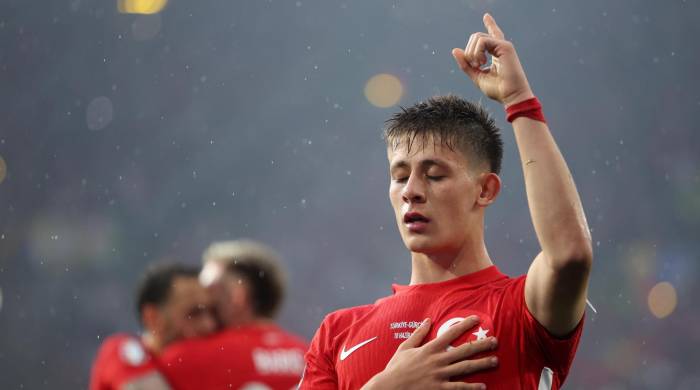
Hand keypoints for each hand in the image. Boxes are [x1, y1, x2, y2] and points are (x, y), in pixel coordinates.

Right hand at [361, 316, 497, 389]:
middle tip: (495, 341)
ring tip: (495, 361)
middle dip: (481, 345)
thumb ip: (418, 334)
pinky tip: (483, 386)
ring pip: (465, 368)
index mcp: (430, 348)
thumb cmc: (396, 368)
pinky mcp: (439, 389)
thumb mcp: (405, 348)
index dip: (465, 325)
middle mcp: (438, 360)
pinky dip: (471, 387)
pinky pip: (459, 388)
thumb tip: (428, 320)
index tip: (476, 319)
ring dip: (482, 364)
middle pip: (464, 350)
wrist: (389, 387)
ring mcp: (440, 375)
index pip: (451, 333)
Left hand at [452, 13, 533, 106]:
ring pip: (477, 37)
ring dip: (472, 52)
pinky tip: (481, 62)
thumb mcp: (477, 76)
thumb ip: (466, 64)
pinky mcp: (505, 46)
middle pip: (476, 37)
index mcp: (496, 53)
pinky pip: (483, 41)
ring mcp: (503, 45)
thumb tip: (455, 50)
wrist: (511, 96)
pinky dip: (476, 52)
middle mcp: (500, 47)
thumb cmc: (498, 89)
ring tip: (478, 65)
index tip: (486, 15)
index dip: (490, 24)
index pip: (491, 35)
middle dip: (469, 51)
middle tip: (474, 66)